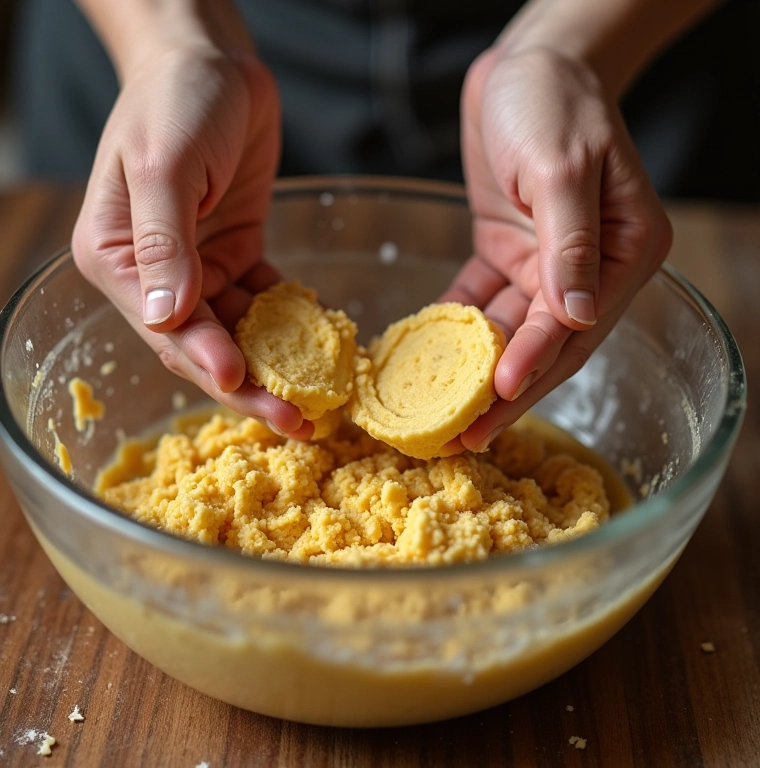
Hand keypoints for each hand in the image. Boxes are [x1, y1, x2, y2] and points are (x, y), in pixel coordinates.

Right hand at [72, 46, 310, 437]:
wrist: (212, 63)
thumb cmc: (176, 102)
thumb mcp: (163, 166)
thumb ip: (165, 243)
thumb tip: (166, 317)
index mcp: (116, 258)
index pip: (164, 329)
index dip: (205, 361)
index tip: (243, 382)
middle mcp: (154, 274)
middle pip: (204, 346)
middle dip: (249, 385)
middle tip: (295, 422)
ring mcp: (197, 268)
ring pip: (237, 333)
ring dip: (274, 366)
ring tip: (315, 402)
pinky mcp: (235, 255)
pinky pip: (263, 302)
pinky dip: (289, 325)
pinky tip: (320, 350)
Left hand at [444, 46, 671, 452]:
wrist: (526, 67)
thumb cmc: (554, 103)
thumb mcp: (563, 167)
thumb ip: (570, 241)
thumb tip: (578, 316)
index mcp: (623, 252)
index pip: (576, 324)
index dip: (537, 362)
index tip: (498, 395)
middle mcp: (588, 269)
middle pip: (544, 344)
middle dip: (504, 391)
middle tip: (466, 437)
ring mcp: (545, 265)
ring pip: (509, 332)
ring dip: (476, 373)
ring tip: (443, 415)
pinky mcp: (506, 254)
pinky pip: (479, 301)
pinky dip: (453, 328)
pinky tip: (425, 358)